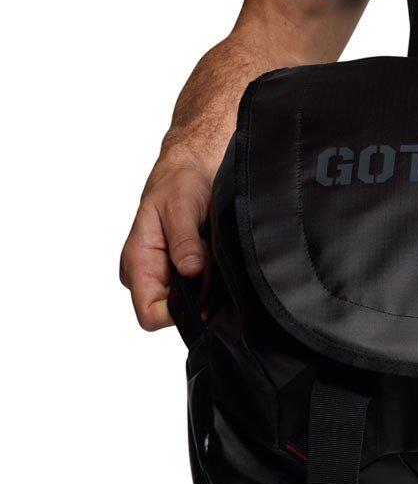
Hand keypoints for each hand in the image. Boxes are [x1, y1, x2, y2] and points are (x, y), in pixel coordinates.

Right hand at [119, 149, 213, 330]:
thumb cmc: (179, 183)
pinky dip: (212, 278)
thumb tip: (190, 272)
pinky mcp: (182, 272)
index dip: (176, 313)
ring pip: (193, 303)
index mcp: (138, 262)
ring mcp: (165, 275)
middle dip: (198, 294)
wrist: (192, 170)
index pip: (149, 314)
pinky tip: (212, 255)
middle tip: (207, 259)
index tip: (199, 290)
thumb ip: (184, 243)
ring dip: (207, 284)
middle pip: (175, 312)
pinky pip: (202, 290)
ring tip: (208, 252)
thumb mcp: (180, 208)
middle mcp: (148, 274)